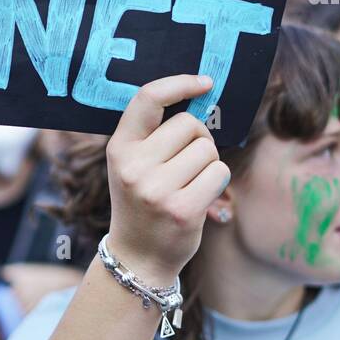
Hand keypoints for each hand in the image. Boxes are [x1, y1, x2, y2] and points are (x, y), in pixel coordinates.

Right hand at [105, 73, 229, 285]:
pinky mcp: (182, 210)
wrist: (137, 256)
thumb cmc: (142, 201)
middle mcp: (134, 167)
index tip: (204, 82)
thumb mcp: (132, 164)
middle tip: (186, 164)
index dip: (179, 83)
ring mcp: (156, 190)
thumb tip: (200, 93)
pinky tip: (200, 197)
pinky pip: (219, 173)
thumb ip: (154, 134)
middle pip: (189, 124)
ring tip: (189, 184)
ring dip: (209, 163)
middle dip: (199, 139)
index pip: (148, 99)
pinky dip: (218, 182)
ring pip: (208, 150)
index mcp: (119, 148)